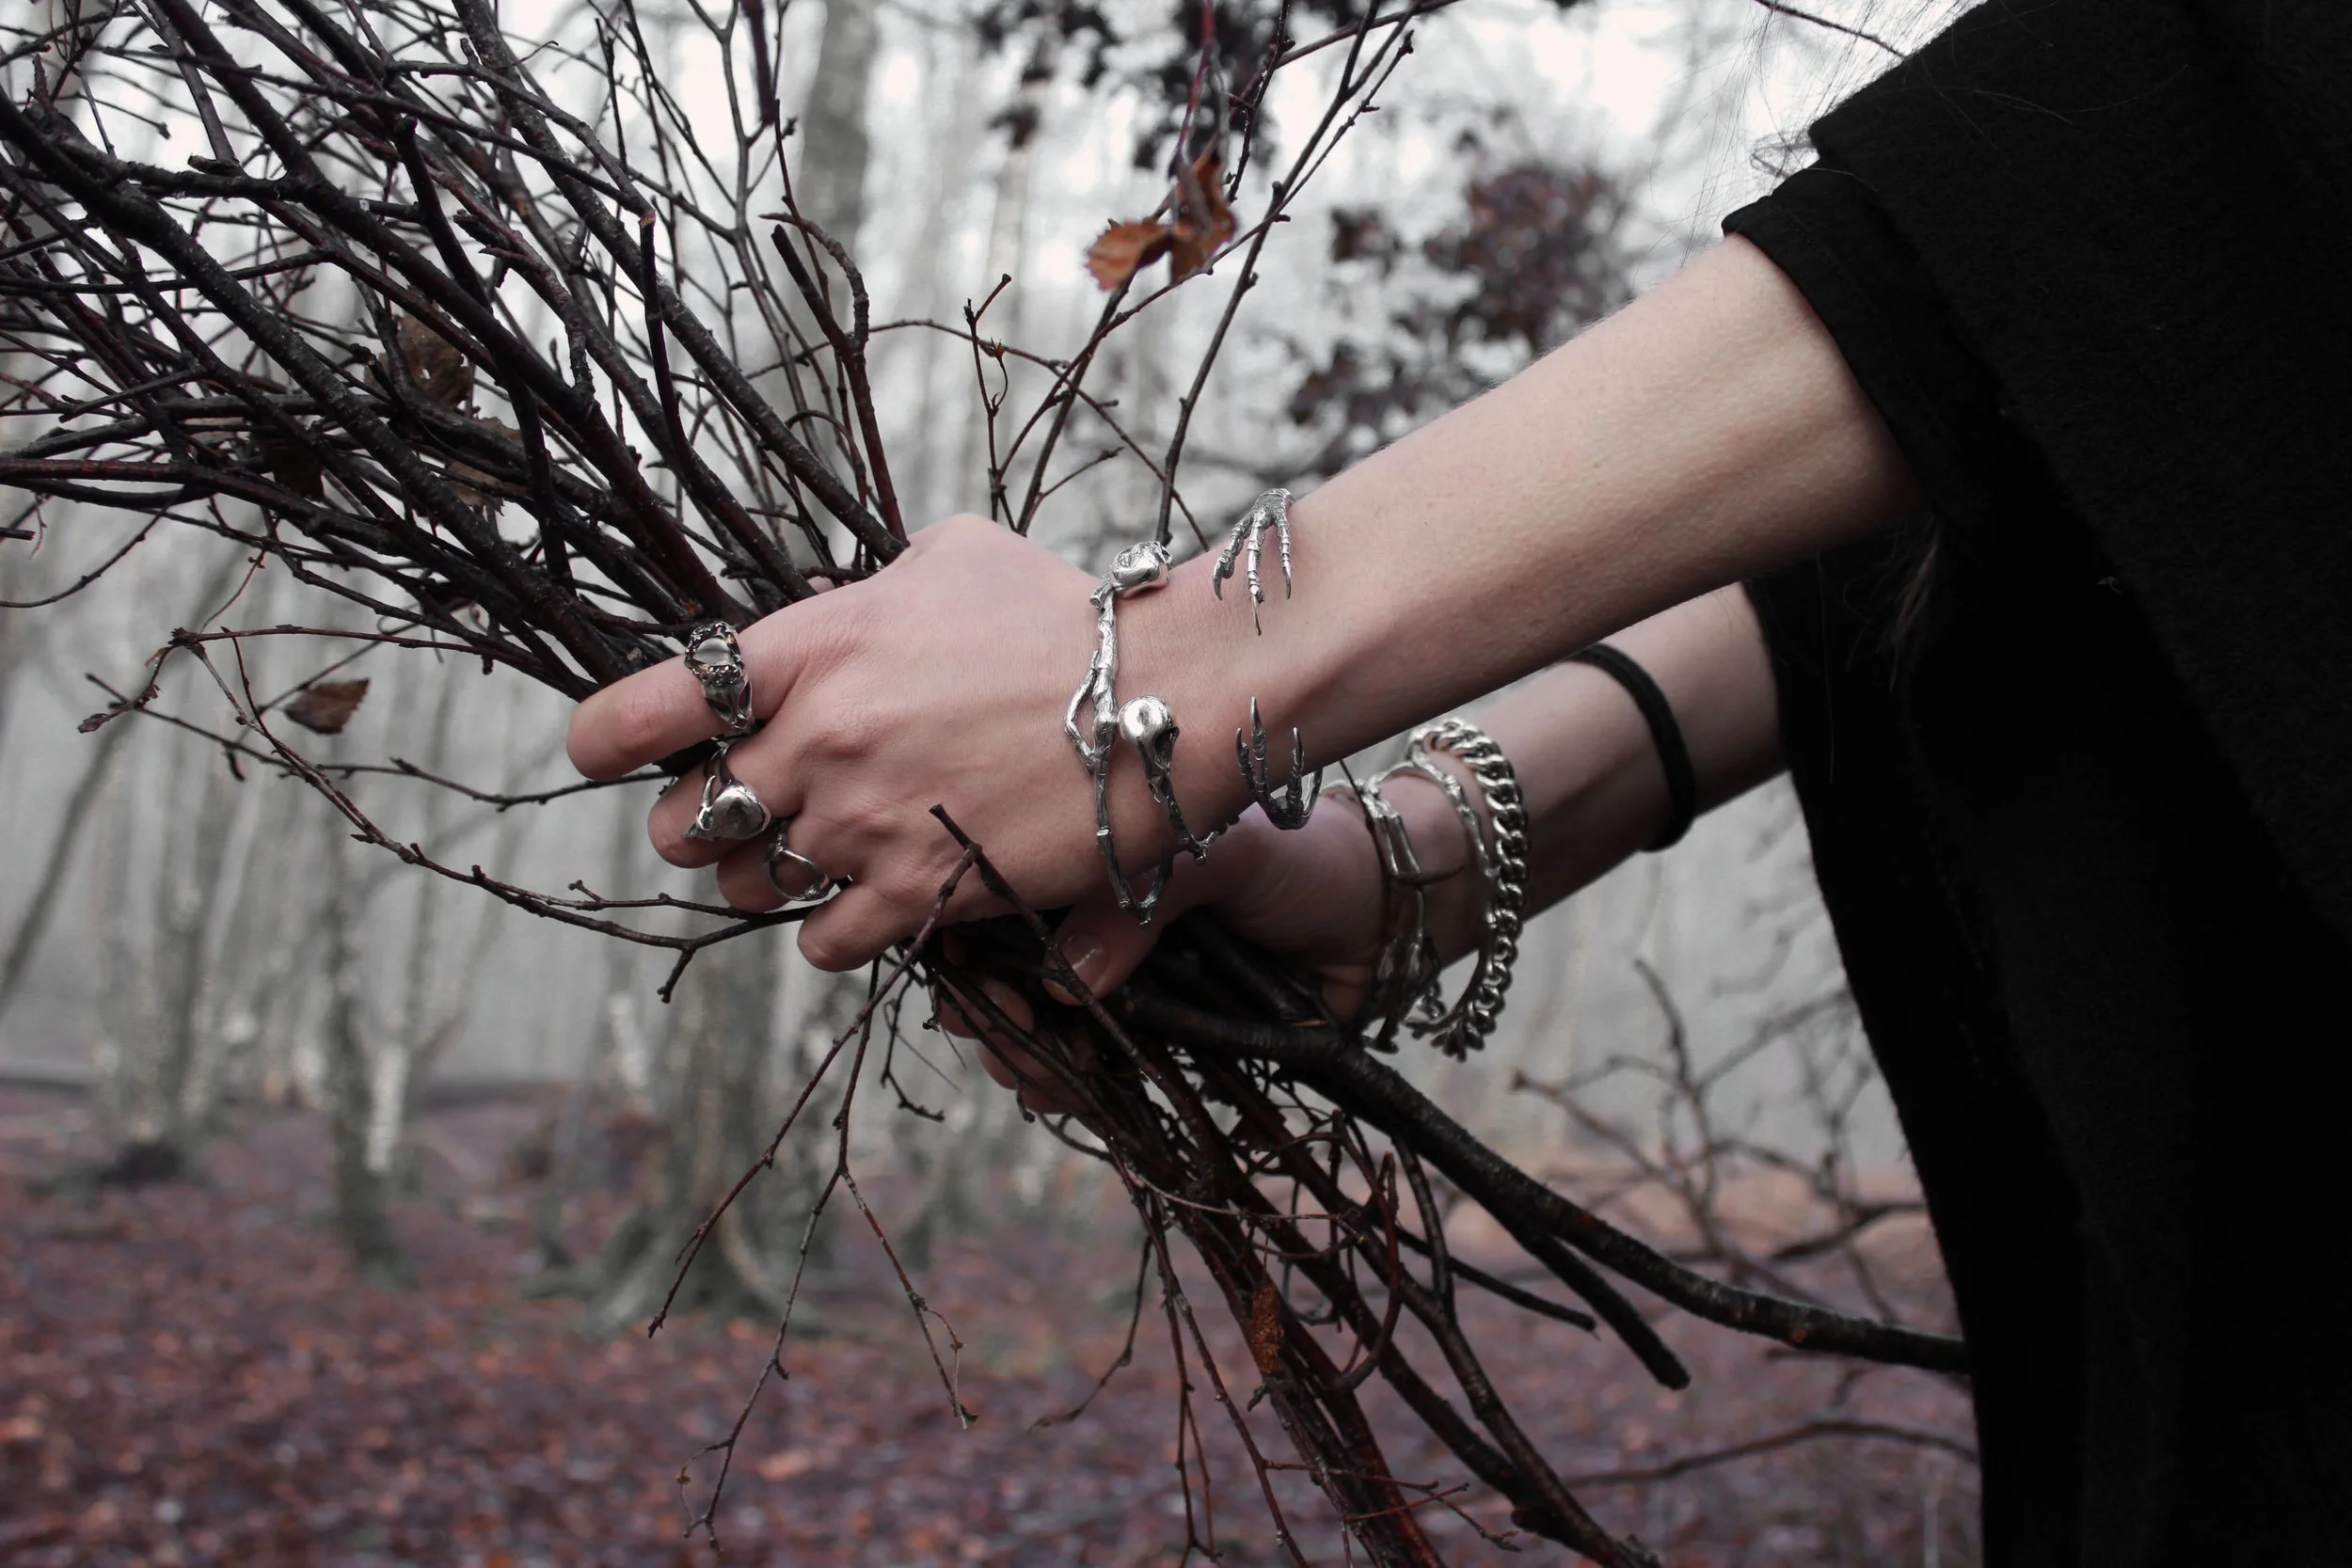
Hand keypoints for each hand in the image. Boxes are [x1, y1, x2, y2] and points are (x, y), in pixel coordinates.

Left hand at [566, 514, 1248, 970]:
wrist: (1166, 694)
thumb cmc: (1065, 614)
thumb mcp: (952, 556)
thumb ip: (865, 588)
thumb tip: (828, 606)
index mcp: (809, 645)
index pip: (643, 709)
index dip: (605, 739)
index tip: (604, 754)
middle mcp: (818, 737)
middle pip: (687, 819)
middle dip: (705, 821)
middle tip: (746, 810)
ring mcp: (864, 822)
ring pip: (751, 887)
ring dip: (772, 875)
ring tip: (820, 850)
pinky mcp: (920, 890)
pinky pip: (824, 941)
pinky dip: (833, 928)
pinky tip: (869, 898)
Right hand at [939, 799, 1391, 1110]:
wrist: (1378, 918)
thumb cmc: (1297, 859)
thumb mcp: (1218, 848)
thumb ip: (1142, 897)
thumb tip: (1063, 981)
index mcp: (1088, 856)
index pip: (995, 895)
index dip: (966, 939)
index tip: (970, 976)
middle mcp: (1090, 919)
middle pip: (1002, 970)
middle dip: (991, 1011)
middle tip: (1014, 1034)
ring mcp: (1118, 982)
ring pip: (1039, 1029)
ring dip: (1024, 1059)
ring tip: (1043, 1073)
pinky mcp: (1154, 1039)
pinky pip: (1093, 1070)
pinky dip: (1072, 1089)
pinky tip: (1073, 1094)